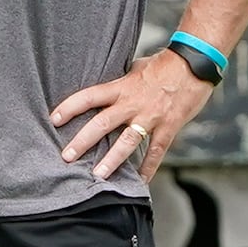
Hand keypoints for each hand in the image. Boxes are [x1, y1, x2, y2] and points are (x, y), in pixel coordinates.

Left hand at [50, 49, 214, 180]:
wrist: (194, 65)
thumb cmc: (162, 65)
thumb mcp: (133, 69)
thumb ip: (118, 83)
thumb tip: (101, 92)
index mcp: (121, 86)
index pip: (89, 97)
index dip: (70, 107)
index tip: (54, 119)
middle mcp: (132, 103)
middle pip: (102, 123)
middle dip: (82, 141)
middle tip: (66, 157)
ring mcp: (151, 117)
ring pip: (127, 142)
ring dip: (112, 160)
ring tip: (98, 176)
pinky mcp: (169, 127)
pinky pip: (156, 151)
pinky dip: (148, 168)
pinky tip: (141, 182)